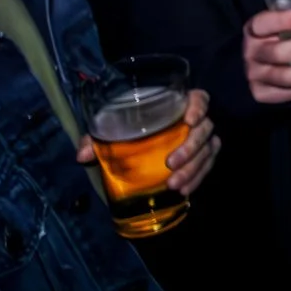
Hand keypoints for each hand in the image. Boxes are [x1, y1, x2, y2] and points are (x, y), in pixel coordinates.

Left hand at [76, 89, 220, 193]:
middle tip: (170, 164)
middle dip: (190, 147)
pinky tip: (184, 191)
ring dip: (194, 168)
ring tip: (175, 185)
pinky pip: (208, 165)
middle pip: (205, 129)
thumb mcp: (109, 131)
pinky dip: (198, 179)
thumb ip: (95, 139)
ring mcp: (201, 140)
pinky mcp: (202, 157)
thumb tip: (82, 156)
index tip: (188, 121)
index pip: (199, 98)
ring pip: (209, 149)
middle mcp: (194, 121)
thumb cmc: (126, 129)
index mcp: (175, 105)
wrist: (133, 148)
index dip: (199, 107)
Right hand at [243, 8, 290, 103]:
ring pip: (286, 77)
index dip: (284, 20)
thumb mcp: (284, 13)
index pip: (263, 23)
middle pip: (278, 53)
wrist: (255, 64)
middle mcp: (252, 54)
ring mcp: (257, 76)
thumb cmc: (277, 32)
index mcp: (254, 30)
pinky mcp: (265, 95)